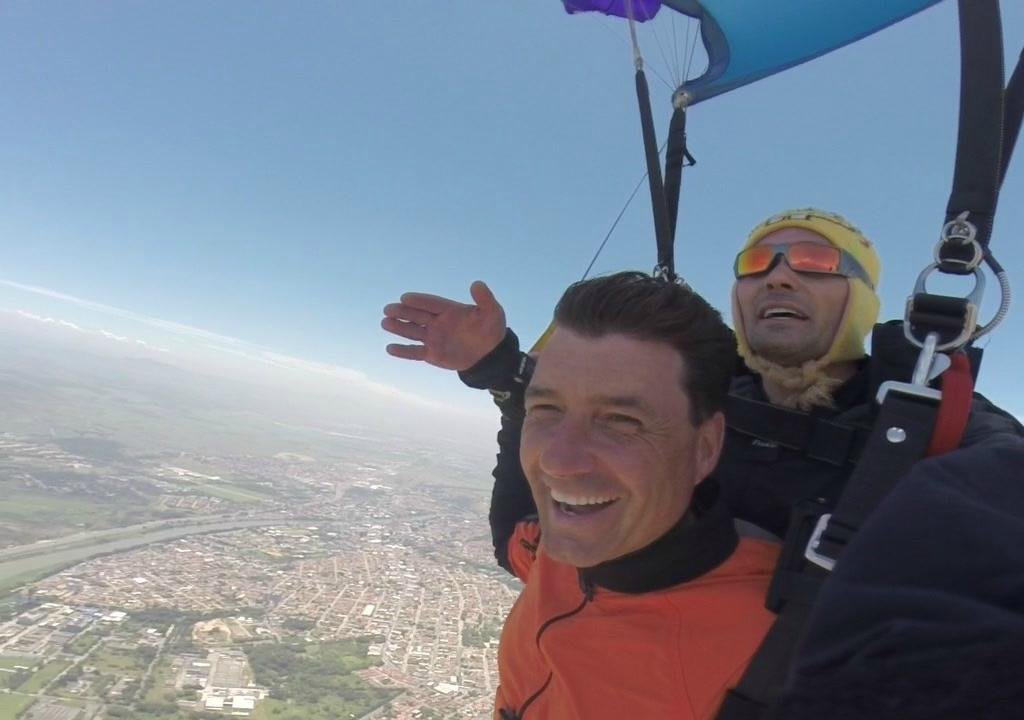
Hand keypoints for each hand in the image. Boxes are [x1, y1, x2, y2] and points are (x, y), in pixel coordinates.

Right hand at [382, 281, 507, 370]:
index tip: (405, 298)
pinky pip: (415, 352)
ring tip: (385, 323)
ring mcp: (433, 338)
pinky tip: (389, 348)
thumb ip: (484, 299)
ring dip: (399, 328)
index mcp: (449, 310)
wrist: (490, 355)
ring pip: (412, 331)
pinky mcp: (432, 354)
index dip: (418, 301)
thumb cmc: (491, 330)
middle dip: (402, 312)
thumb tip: (477, 283)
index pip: (431, 303)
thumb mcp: (492, 313)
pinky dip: (403, 351)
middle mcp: (437, 322)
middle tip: (388, 309)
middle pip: (417, 315)